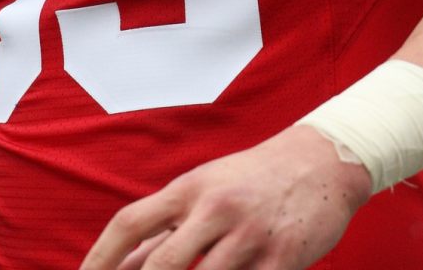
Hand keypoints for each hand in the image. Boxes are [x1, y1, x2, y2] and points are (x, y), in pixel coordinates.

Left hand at [79, 125, 371, 269]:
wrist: (322, 162)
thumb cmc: (253, 181)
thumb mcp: (206, 191)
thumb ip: (165, 231)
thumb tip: (116, 268)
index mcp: (190, 188)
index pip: (130, 222)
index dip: (99, 258)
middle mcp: (215, 207)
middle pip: (161, 264)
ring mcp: (249, 234)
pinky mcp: (282, 259)